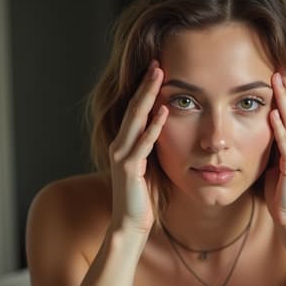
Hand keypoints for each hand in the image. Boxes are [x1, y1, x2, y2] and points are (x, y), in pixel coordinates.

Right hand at [108, 60, 168, 233]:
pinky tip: (164, 111)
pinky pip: (143, 143)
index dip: (146, 89)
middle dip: (146, 84)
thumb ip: (152, 147)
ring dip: (148, 96)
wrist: (130, 224)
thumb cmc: (143, 198)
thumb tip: (165, 127)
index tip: (158, 68)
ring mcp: (122, 156)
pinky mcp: (128, 168)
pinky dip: (154, 126)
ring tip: (159, 75)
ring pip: (136, 119)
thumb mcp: (150, 167)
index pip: (136, 110)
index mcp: (125, 144)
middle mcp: (119, 145)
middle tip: (157, 61)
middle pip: (134, 107)